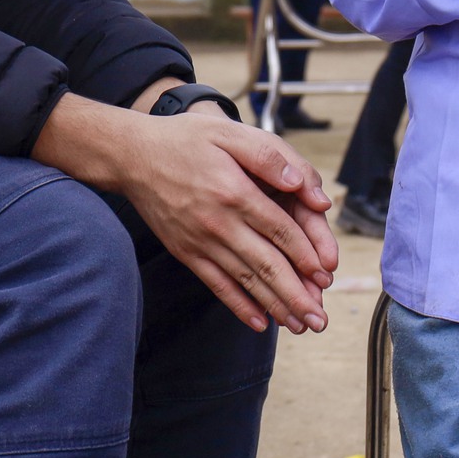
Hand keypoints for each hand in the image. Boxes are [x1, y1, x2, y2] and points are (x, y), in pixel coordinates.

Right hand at [31, 96, 338, 335]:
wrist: (132, 156)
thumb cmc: (186, 139)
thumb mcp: (230, 132)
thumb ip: (270, 156)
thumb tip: (302, 184)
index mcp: (235, 192)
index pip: (280, 230)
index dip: (306, 255)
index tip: (326, 275)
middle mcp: (219, 223)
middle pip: (266, 264)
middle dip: (296, 294)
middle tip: (319, 318)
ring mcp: (200, 242)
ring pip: (245, 281)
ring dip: (274, 306)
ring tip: (300, 325)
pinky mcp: (186, 252)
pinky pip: (216, 285)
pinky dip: (239, 306)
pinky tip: (259, 322)